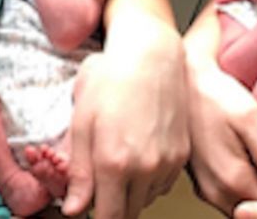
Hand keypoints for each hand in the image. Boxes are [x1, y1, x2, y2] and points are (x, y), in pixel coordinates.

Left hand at [63, 47, 188, 218]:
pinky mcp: (181, 155)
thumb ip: (79, 173)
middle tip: (100, 184)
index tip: (88, 206)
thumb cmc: (112, 78)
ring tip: (120, 162)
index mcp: (114, 164)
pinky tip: (138, 155)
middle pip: (127, 215)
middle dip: (111, 207)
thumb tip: (75, 208)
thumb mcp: (81, 122)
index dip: (95, 216)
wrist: (151, 54)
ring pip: (146, 201)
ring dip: (130, 194)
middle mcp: (144, 169)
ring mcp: (167, 163)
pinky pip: (163, 184)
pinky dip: (149, 181)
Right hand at [186, 61, 256, 214]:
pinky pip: (230, 198)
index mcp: (232, 178)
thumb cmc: (216, 95)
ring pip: (243, 205)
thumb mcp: (250, 117)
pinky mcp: (202, 182)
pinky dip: (245, 190)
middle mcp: (216, 191)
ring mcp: (206, 189)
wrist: (186, 82)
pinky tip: (252, 167)